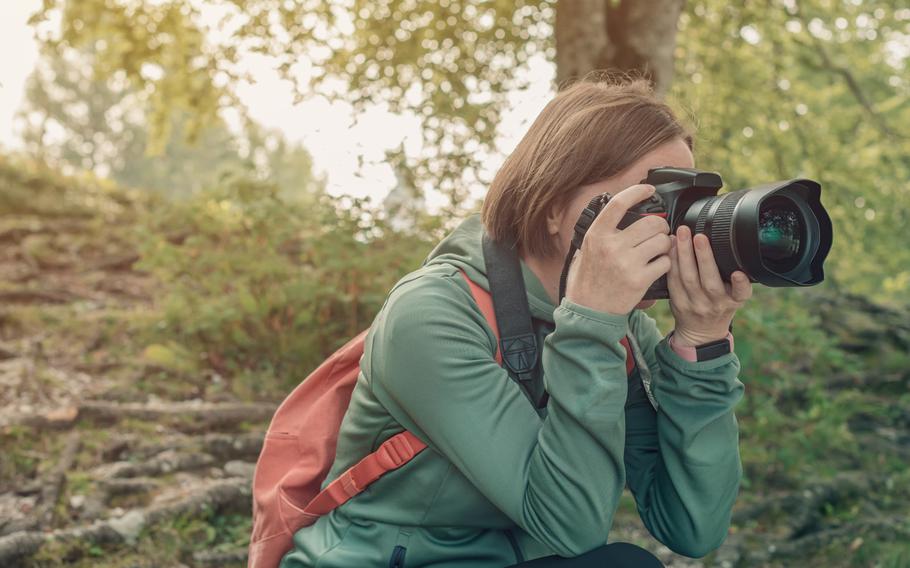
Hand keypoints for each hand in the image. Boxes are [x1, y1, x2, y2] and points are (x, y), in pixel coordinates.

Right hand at [565, 184, 671, 315]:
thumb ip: (601, 231)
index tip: (648, 189)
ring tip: (657, 250)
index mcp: (596, 235)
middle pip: (651, 222)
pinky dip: (665, 263)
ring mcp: (627, 263)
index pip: (619, 203)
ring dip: (665, 244)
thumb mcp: (585, 250)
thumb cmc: (587, 280)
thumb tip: (618, 210)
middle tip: (657, 232)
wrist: (588, 311)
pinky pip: (665, 262)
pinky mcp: (640, 280)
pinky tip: (655, 266)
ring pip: (662, 241)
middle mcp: (611, 246)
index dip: (637, 191)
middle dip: (660, 226)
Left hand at [667, 225, 751, 344]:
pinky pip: (673, 281)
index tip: (739, 273)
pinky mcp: (678, 303)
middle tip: (698, 235)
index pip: (741, 292)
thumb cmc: (719, 306)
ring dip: (683, 254)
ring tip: (681, 235)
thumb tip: (726, 244)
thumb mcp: (734, 296)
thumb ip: (734, 279)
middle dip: (704, 255)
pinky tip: (669, 249)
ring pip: (688, 278)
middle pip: (709, 280)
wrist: (701, 333)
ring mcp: (695, 304)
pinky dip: (671, 264)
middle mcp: (715, 304)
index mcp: (734, 300)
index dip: (740, 284)